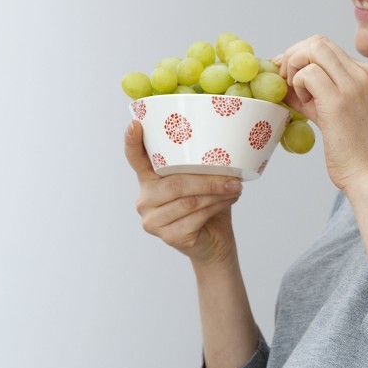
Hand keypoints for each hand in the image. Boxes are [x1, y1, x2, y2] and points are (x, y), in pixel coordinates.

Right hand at [123, 119, 242, 264]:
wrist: (214, 241)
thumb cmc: (207, 205)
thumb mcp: (200, 180)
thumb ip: (198, 166)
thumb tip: (221, 147)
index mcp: (149, 179)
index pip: (135, 158)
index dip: (132, 142)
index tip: (134, 125)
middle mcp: (145, 199)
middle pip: (174, 184)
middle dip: (207, 180)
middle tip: (232, 177)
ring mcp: (153, 220)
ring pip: (188, 201)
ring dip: (216, 193)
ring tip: (235, 188)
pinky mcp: (168, 236)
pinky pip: (195, 218)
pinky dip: (216, 207)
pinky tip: (228, 200)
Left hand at [277, 34, 367, 191]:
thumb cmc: (353, 151)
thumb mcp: (333, 113)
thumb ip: (313, 93)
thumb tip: (283, 80)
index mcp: (365, 74)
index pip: (325, 47)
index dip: (300, 55)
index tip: (287, 74)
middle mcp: (362, 74)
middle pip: (318, 41)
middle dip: (293, 56)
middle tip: (284, 81)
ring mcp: (353, 85)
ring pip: (313, 50)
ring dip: (294, 69)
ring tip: (298, 95)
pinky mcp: (339, 101)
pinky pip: (307, 73)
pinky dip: (297, 85)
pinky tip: (305, 106)